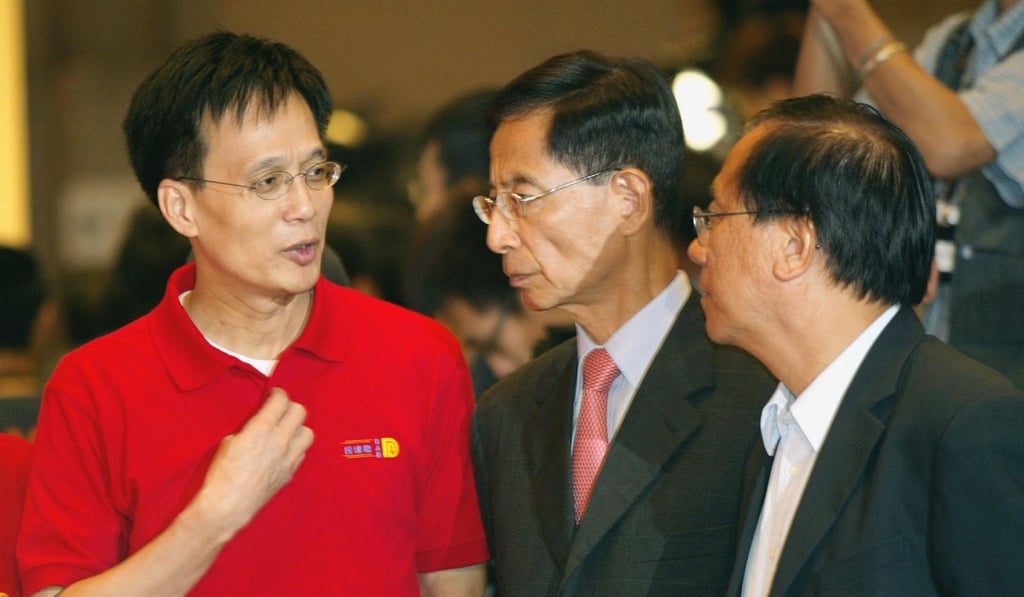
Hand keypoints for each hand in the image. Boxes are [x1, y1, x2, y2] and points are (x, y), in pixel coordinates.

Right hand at [192, 388, 313, 536]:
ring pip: (308, 433)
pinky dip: (296, 447)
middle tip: (280, 410)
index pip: (281, 400)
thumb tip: (258, 426)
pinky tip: (285, 450)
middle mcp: (280, 441)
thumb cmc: (222, 474)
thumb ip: (250, 429)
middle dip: (290, 407)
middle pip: (300, 412)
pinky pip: (302, 453)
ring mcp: (289, 458)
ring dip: (298, 428)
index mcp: (262, 429)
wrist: (228, 505)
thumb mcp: (229, 442)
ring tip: (286, 430)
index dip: (278, 393)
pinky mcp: (290, 473)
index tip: (273, 395)